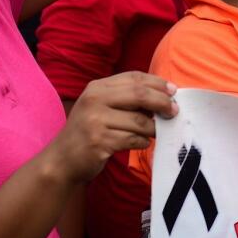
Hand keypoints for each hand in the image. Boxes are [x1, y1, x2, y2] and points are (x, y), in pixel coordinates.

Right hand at [49, 72, 177, 182]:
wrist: (62, 160)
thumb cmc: (89, 131)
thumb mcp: (101, 107)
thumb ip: (126, 98)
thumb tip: (165, 96)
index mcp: (97, 87)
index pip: (134, 78)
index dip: (157, 83)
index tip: (173, 91)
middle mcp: (94, 100)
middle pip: (139, 95)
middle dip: (162, 102)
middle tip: (174, 111)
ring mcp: (95, 121)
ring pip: (139, 121)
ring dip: (153, 128)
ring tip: (154, 132)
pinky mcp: (99, 142)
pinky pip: (133, 139)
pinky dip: (142, 142)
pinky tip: (141, 143)